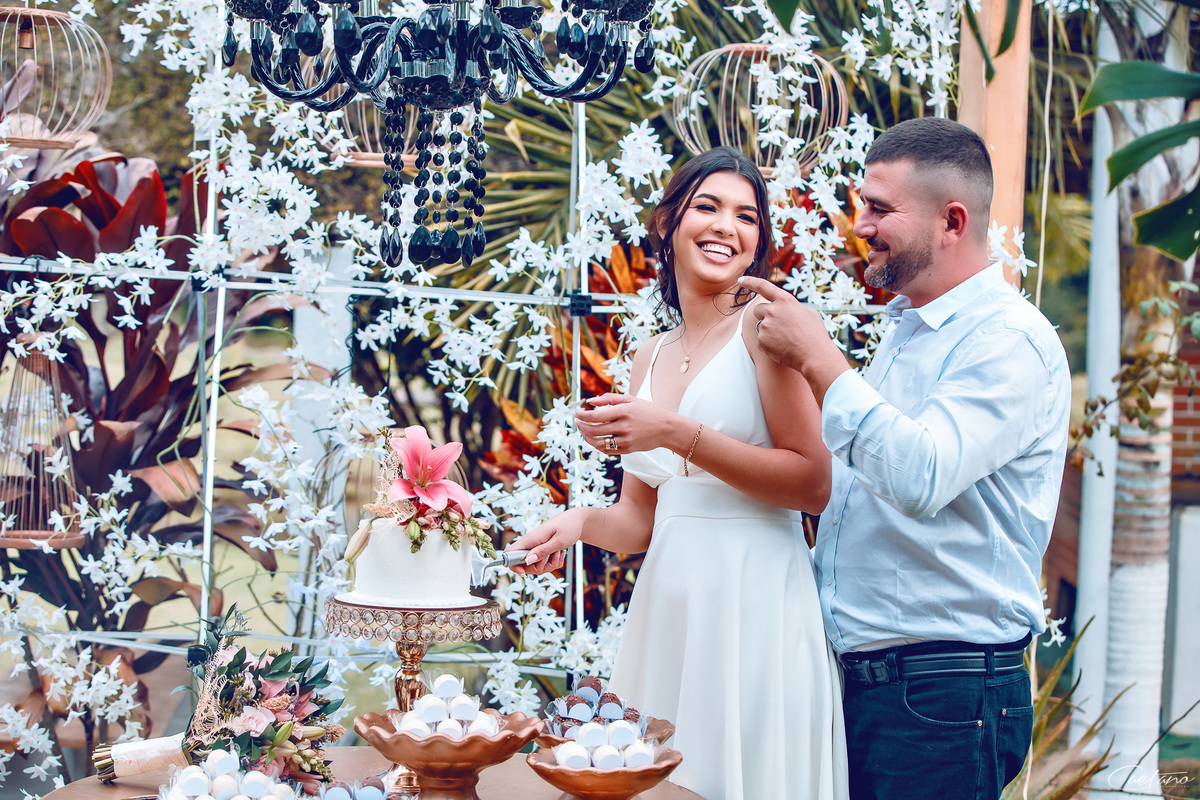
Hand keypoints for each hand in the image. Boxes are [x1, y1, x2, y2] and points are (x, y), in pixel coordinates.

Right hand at [506, 508, 586, 574]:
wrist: (577, 521)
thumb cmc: (569, 527)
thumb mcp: (558, 541)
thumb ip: (543, 551)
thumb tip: (528, 560)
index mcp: (530, 539)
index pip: (510, 553)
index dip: (513, 566)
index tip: (524, 573)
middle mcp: (531, 544)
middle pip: (525, 566)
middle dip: (539, 568)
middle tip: (551, 558)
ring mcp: (537, 548)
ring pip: (537, 567)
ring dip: (550, 564)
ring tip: (559, 552)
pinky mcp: (543, 551)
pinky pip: (545, 564)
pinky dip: (555, 562)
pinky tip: (560, 552)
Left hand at [575, 393, 680, 455]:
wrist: (666, 429)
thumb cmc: (647, 411)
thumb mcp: (630, 399)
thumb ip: (609, 398)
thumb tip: (590, 401)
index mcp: (624, 411)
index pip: (595, 416)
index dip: (582, 416)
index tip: (575, 413)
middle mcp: (624, 426)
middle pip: (593, 430)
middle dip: (581, 426)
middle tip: (577, 422)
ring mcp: (626, 440)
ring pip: (598, 442)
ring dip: (586, 437)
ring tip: (583, 431)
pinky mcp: (627, 450)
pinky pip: (607, 450)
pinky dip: (597, 445)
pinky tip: (594, 439)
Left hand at [739, 275, 849, 403]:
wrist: (814, 355)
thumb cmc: (815, 334)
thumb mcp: (809, 313)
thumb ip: (794, 308)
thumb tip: (787, 311)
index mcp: (785, 301)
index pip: (763, 286)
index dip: (750, 282)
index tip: (740, 279)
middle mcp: (773, 311)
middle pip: (758, 310)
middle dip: (764, 316)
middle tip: (778, 326)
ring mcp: (766, 326)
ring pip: (761, 327)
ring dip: (769, 332)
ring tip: (786, 339)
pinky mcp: (762, 341)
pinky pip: (761, 342)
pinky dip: (769, 346)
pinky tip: (782, 348)